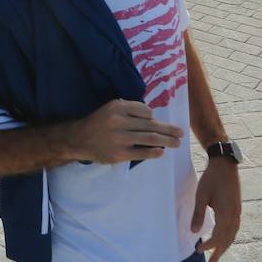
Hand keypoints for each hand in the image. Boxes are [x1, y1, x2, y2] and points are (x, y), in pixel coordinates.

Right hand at [67, 99, 182, 164]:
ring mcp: (120, 138)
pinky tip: (161, 152)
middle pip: (151, 125)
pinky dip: (153, 152)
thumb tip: (152, 118)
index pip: (145, 110)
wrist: (80, 139)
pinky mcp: (119, 154)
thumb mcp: (111, 108)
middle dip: (168, 129)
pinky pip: (141, 153)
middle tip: (181, 133)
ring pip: (150, 138)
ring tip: (176, 142)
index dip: (152, 117)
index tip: (156, 122)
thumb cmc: (99, 122)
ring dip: (167, 141)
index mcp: (118, 107)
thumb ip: (129, 110)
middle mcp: (119, 121)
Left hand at [195, 159, 241, 261]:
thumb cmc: (211, 178)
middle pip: (228, 239)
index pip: (218, 236)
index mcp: (226, 214)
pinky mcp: (237, 208)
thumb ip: (198, 214)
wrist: (225, 164)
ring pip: (232, 234)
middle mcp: (234, 216)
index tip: (199, 250)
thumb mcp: (201, 195)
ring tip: (216, 254)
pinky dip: (228, 237)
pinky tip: (223, 239)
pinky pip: (234, 228)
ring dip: (224, 246)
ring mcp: (237, 212)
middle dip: (219, 252)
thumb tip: (193, 232)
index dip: (209, 245)